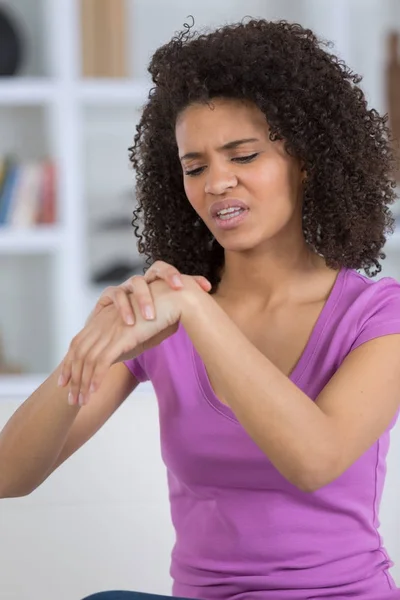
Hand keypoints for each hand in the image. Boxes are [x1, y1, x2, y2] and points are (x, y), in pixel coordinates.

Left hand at [58, 279, 188, 406]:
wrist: (175, 301)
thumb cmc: (162, 313)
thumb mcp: (138, 327)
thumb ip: (127, 339)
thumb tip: (124, 352)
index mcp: (103, 319)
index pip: (78, 343)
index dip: (69, 363)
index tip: (65, 381)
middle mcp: (102, 323)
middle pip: (78, 354)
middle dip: (72, 378)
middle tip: (70, 399)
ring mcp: (110, 330)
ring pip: (88, 360)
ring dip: (82, 384)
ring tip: (81, 402)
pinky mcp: (121, 337)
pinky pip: (102, 361)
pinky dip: (95, 378)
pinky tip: (94, 392)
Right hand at [89, 260, 210, 325]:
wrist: (106, 347)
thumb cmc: (135, 337)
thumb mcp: (158, 332)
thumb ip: (172, 322)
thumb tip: (191, 318)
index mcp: (157, 290)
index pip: (176, 279)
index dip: (192, 279)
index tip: (207, 287)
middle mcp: (143, 284)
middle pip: (157, 267)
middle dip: (169, 274)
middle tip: (178, 287)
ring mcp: (125, 288)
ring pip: (137, 281)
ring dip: (144, 298)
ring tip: (151, 316)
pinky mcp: (107, 296)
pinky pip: (116, 294)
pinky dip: (123, 307)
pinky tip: (131, 321)